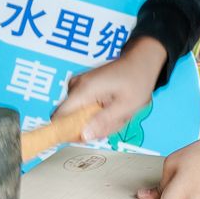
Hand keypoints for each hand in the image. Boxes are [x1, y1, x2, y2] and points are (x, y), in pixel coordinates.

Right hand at [49, 35, 168, 143]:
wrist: (141, 61)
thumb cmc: (137, 79)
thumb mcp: (125, 106)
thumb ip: (104, 122)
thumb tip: (84, 136)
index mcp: (84, 89)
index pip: (58, 117)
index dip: (65, 132)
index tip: (85, 137)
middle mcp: (76, 86)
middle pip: (70, 119)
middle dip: (90, 126)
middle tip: (114, 120)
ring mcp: (78, 85)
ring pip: (78, 115)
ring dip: (97, 120)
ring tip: (117, 112)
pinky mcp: (82, 87)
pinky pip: (83, 108)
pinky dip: (98, 113)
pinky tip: (112, 107)